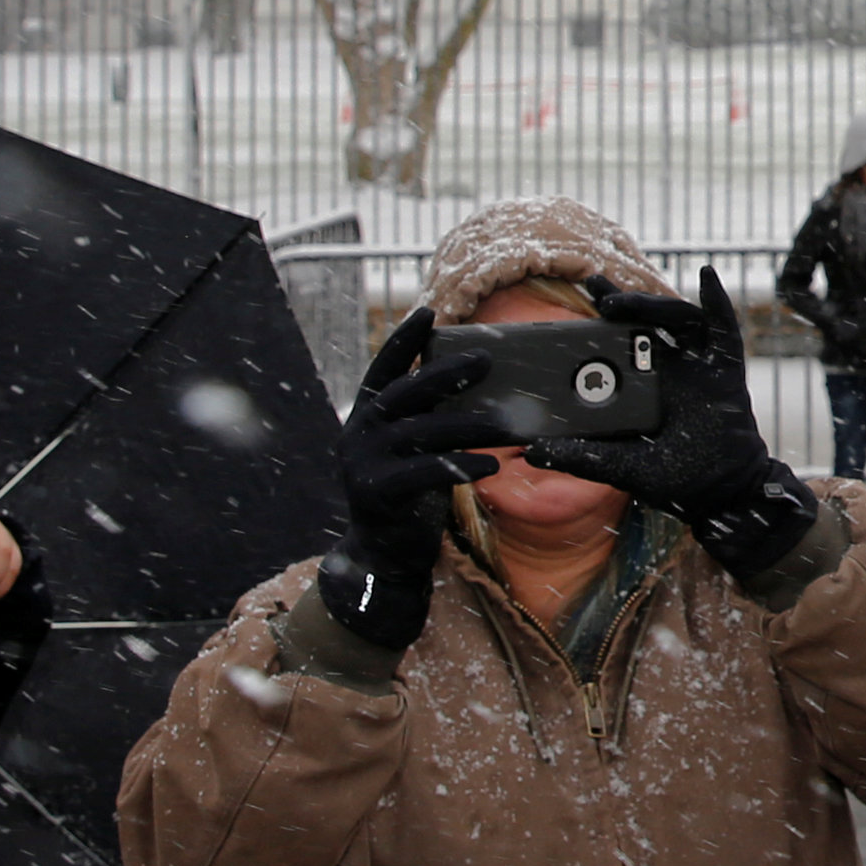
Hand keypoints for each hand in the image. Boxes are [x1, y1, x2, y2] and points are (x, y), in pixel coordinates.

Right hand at [319, 308, 511, 647]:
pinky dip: (460, 465)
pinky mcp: (377, 494)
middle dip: (445, 373)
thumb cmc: (410, 494)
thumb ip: (430, 420)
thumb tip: (476, 385)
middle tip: (485, 360)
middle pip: (405, 393)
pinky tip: (491, 465)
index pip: (384, 370)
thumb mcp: (416, 450)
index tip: (428, 312)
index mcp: (365, 417)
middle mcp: (358, 434)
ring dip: (468, 424)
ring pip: (422, 433)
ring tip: (507, 422)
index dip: (404, 340)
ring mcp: (362, 463)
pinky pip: (424, 473)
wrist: (384, 554)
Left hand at [520, 269, 819, 575]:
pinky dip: (718, 302)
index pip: (621, 340)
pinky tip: (707, 277)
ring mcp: (699, 366)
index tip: (577, 298)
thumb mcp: (621, 466)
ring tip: (627, 302)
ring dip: (655, 303)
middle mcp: (671, 367)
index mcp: (645, 383)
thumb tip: (529, 453)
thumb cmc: (675, 478)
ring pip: (679, 319)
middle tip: (597, 288)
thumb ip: (581, 458)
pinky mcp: (727, 370)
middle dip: (624, 300)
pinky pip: (725, 330)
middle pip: (649, 320)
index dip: (602, 316)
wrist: (720, 492)